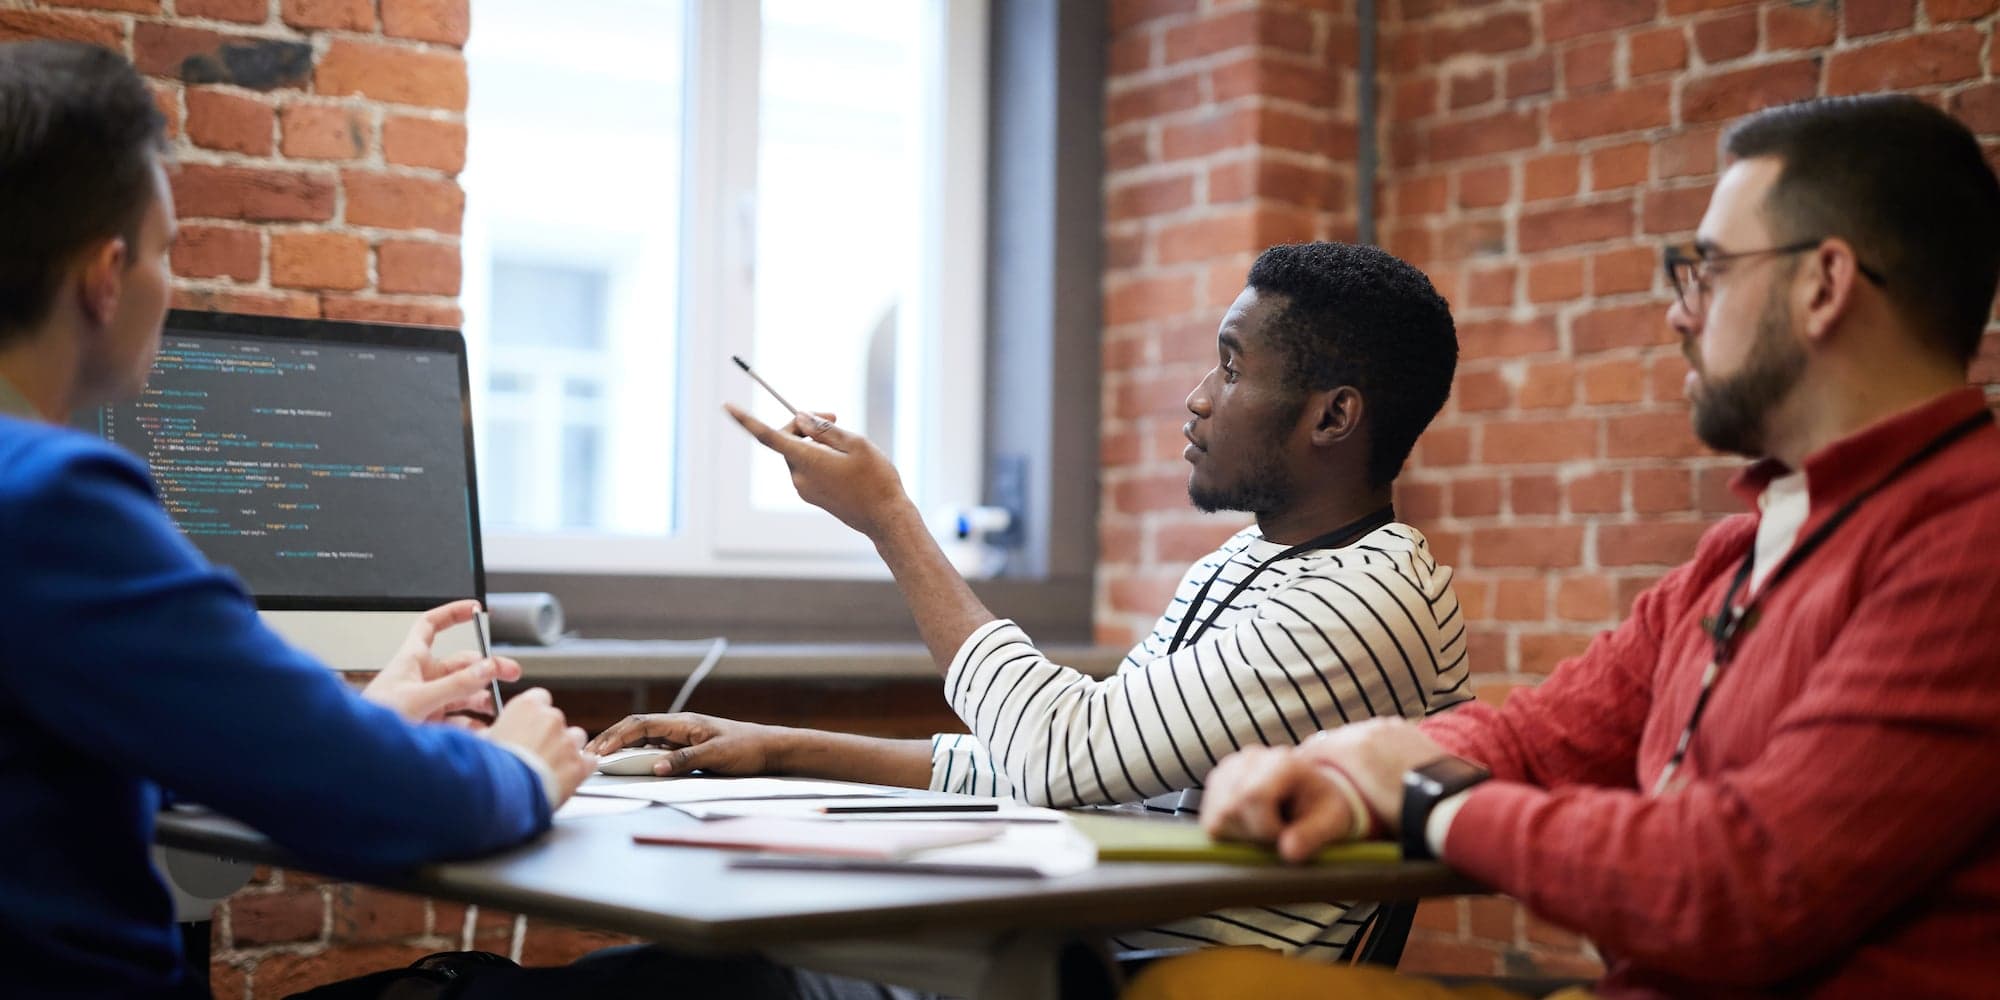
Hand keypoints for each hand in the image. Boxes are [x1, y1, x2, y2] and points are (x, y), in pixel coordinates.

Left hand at [361, 601, 522, 724]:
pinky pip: (461, 719)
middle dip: (487, 667)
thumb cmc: (374, 721)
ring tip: (496, 707)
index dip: (452, 613)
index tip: (475, 608)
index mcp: (412, 659)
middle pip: (462, 663)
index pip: (431, 625)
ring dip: (483, 698)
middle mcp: (422, 677)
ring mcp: (429, 700)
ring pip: (465, 692)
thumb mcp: (418, 698)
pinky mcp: (433, 722)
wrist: (362, 756)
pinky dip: (475, 724)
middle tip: (509, 673)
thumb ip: (457, 684)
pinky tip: (484, 730)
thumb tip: (488, 667)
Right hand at [484, 688, 593, 805]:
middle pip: (557, 721)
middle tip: (535, 754)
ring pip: (576, 739)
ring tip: (550, 768)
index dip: (535, 715)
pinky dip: (581, 769)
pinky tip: (567, 778)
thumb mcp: (482, 743)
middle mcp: (551, 719)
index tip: (529, 725)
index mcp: (526, 707)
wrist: (507, 794)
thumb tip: (489, 737)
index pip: (539, 698)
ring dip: (566, 750)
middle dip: (549, 736)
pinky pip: (589, 761)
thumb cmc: (490, 768)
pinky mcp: (580, 764)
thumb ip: (492, 734)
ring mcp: (568, 740)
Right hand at [584, 712, 790, 776]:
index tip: (598, 751)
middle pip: (636, 727)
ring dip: (622, 745)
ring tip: (601, 758)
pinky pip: (655, 746)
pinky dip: (637, 751)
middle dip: (611, 739)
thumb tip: (654, 768)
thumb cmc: (746, 748)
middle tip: (589, 754)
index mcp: (683, 723)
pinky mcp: (687, 745)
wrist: (768, 748)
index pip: (641, 725)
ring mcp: (682, 735)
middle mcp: (679, 726)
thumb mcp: (716, 756)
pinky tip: (628, 761)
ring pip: (644, 736)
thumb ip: (684, 760)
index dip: (617, 737)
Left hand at [724, 403, 913, 538]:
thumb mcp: (856, 443)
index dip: (746, 419)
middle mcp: (798, 476)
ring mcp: (804, 488)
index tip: (727, 406)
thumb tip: (800, 417)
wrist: (885, 518)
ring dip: (815, 441)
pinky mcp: (811, 495)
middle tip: (835, 416)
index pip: (767, 436)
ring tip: (847, 446)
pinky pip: (807, 466)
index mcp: (807, 461)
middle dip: (806, 424)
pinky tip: (845, 462)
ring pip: (799, 452)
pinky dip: (818, 456)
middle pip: (788, 438)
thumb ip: (824, 429)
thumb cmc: (876, 480)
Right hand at [1201, 746, 1360, 863]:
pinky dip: (1229, 831)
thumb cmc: (1321, 807)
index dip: (1266, 828)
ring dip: (1239, 834)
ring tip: (1264, 827)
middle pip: (1231, 808)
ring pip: (1216, 817)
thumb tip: (1288, 852)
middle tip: (1277, 832)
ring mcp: (1228, 769)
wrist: (1310, 791)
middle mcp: (1250, 758)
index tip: (1285, 835)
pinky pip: (1210, 820)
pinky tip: (1250, 824)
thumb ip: (1312, 836)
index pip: (1252, 796)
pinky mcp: (1214, 784)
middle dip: (1253, 834)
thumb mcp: (1331, 821)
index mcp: (1282, 762)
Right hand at [1294, 717, 1449, 821]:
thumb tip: (1318, 795)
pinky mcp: (1405, 728)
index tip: (1297, 777)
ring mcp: (1387, 726)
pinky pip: (1378, 733)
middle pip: (1333, 740)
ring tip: (1353, 772)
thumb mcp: (1361, 808)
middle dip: (1327, 758)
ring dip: (1351, 750)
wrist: (1448, 801)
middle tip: (1324, 778)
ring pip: (1357, 735)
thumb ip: (1336, 792)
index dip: (1303, 764)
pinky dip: (1373, 745)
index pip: (1311, 749)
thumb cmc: (1403, 813)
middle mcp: (1366, 730)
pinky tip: (1378, 763)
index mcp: (1351, 749)